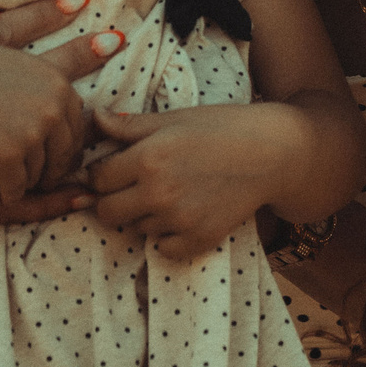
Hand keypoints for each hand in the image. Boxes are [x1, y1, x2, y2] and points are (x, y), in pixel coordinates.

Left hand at [87, 104, 296, 263]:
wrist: (273, 153)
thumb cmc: (222, 128)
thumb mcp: (173, 119)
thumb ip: (129, 125)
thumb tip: (93, 117)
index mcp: (148, 157)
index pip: (97, 179)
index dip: (101, 173)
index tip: (115, 168)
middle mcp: (159, 192)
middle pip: (107, 212)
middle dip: (113, 200)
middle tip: (132, 187)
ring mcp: (179, 219)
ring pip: (136, 229)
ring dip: (144, 215)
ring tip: (170, 193)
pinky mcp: (200, 239)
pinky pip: (164, 249)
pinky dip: (168, 236)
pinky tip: (183, 214)